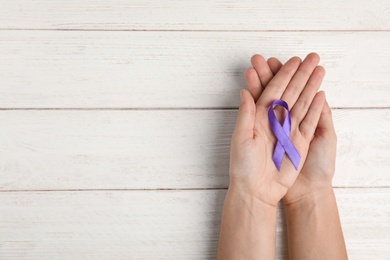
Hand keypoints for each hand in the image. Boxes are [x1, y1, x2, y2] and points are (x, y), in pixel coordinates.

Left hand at [230, 53, 324, 206]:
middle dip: (300, 74)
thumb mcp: (240, 138)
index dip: (282, 74)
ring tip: (319, 69)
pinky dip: (315, 108)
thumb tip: (244, 91)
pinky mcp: (299, 142)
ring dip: (310, 86)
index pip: (273, 90)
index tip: (291, 60)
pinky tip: (320, 94)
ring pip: (302, 103)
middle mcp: (274, 120)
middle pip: (290, 92)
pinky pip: (309, 122)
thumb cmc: (243, 166)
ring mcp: (288, 130)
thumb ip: (245, 114)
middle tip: (310, 57)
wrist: (256, 190)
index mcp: (258, 116)